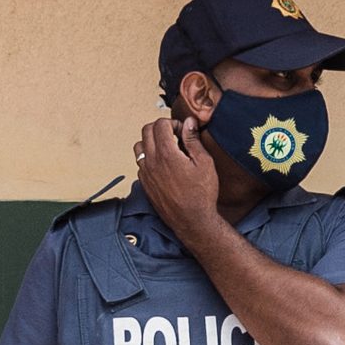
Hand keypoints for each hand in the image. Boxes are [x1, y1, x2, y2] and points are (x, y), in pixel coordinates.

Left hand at [133, 117, 222, 238]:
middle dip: (160, 128)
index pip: (160, 124)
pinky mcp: (145, 184)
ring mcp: (146, 173)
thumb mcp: (204, 163)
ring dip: (151, 141)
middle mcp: (152, 162)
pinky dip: (149, 157)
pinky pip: (140, 163)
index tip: (182, 131)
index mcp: (167, 154)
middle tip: (174, 135)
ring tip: (166, 148)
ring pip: (139, 146)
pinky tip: (162, 164)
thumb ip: (193, 140)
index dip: (173, 123)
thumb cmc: (201, 194)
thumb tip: (189, 123)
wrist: (193, 221)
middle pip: (146, 131)